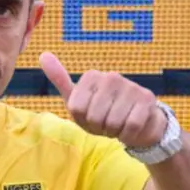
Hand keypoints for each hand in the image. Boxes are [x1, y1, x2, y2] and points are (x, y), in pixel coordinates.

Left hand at [39, 52, 166, 148]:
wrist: (138, 123)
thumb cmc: (103, 113)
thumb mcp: (79, 100)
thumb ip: (60, 79)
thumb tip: (43, 55)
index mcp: (91, 76)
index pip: (76, 109)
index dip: (83, 120)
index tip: (91, 116)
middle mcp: (111, 77)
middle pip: (94, 117)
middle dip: (100, 127)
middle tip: (107, 122)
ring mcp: (131, 86)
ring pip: (112, 122)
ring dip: (114, 131)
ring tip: (119, 124)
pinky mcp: (147, 99)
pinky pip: (131, 126)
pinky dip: (128, 134)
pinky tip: (131, 128)